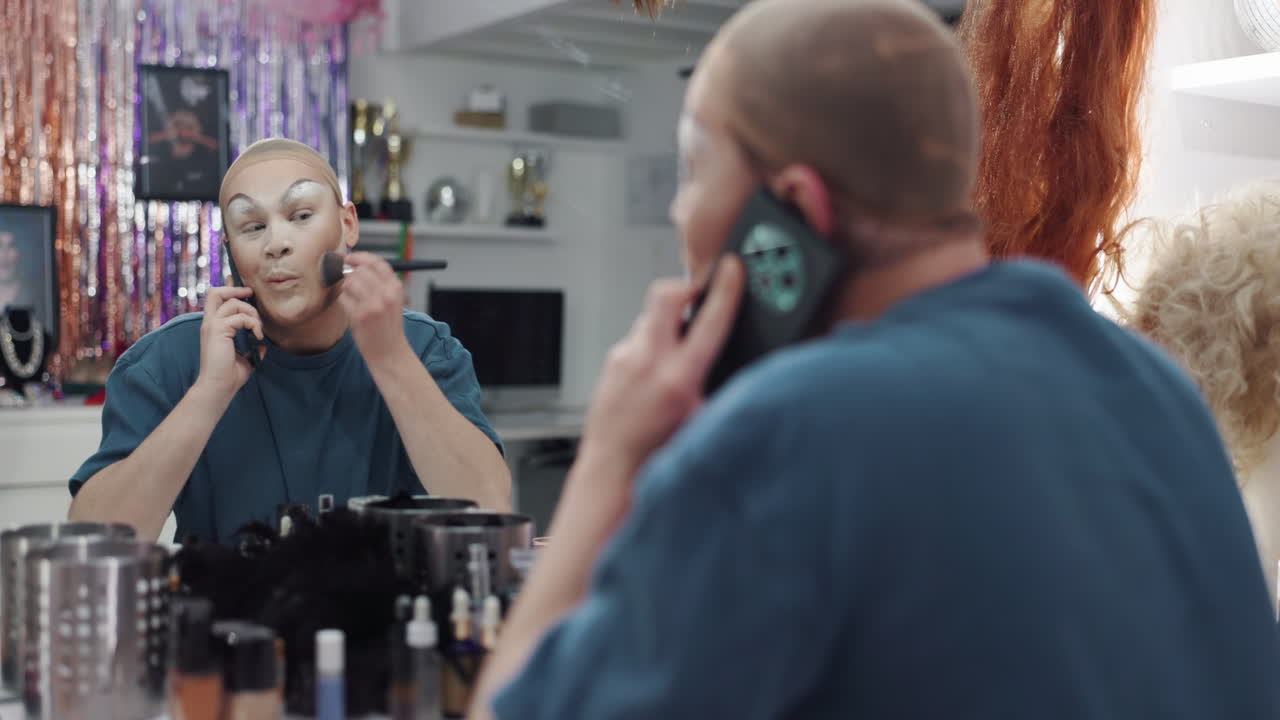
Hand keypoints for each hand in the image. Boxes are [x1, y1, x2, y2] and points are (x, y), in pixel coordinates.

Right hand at [195, 285, 262, 399]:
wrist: (218, 387)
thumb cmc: (229, 376)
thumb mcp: (244, 358)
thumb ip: (251, 349)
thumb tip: (262, 346)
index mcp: (213, 327)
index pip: (216, 300)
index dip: (230, 291)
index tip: (248, 294)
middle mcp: (209, 323)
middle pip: (216, 292)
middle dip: (236, 290)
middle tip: (252, 295)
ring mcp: (212, 325)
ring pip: (232, 302)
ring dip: (251, 312)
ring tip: (259, 329)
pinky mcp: (218, 330)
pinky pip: (240, 317)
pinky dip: (253, 324)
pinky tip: (258, 336)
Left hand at [338, 252, 410, 366]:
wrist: (389, 352)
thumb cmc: (387, 325)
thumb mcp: (393, 301)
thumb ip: (381, 282)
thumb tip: (356, 265)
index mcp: (395, 288)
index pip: (377, 262)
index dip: (361, 257)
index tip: (350, 258)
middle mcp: (386, 294)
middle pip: (360, 270)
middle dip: (351, 275)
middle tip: (349, 284)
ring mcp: (373, 305)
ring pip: (349, 282)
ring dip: (346, 288)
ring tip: (352, 299)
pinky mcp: (360, 316)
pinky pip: (343, 298)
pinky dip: (343, 301)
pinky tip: (351, 310)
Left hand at [580, 256, 744, 476]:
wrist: (613, 469)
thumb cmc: (658, 453)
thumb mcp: (704, 420)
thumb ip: (718, 385)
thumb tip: (735, 362)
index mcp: (680, 378)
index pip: (709, 319)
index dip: (726, 288)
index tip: (732, 267)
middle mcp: (649, 362)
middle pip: (666, 294)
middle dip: (685, 287)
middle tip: (698, 295)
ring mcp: (625, 358)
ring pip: (651, 318)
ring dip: (668, 325)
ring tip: (678, 351)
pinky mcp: (611, 362)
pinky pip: (637, 339)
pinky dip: (651, 346)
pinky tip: (655, 373)